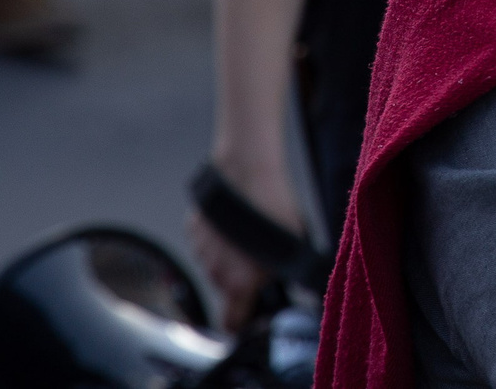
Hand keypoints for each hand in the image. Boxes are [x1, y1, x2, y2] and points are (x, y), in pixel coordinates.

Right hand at [186, 154, 303, 331]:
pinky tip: (235, 218)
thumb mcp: (293, 245)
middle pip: (228, 289)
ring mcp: (201, 252)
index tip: (252, 316)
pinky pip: (208, 242)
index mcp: (240, 285)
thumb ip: (289, 270)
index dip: (242, 323)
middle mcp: (216, 274)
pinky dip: (219, 237)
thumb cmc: (273, 208)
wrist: (247, 172)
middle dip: (243, 279)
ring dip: (230, 257)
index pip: (232, 323)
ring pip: (217, 264)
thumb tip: (302, 283)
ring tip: (250, 233)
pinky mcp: (193, 230)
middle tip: (261, 258)